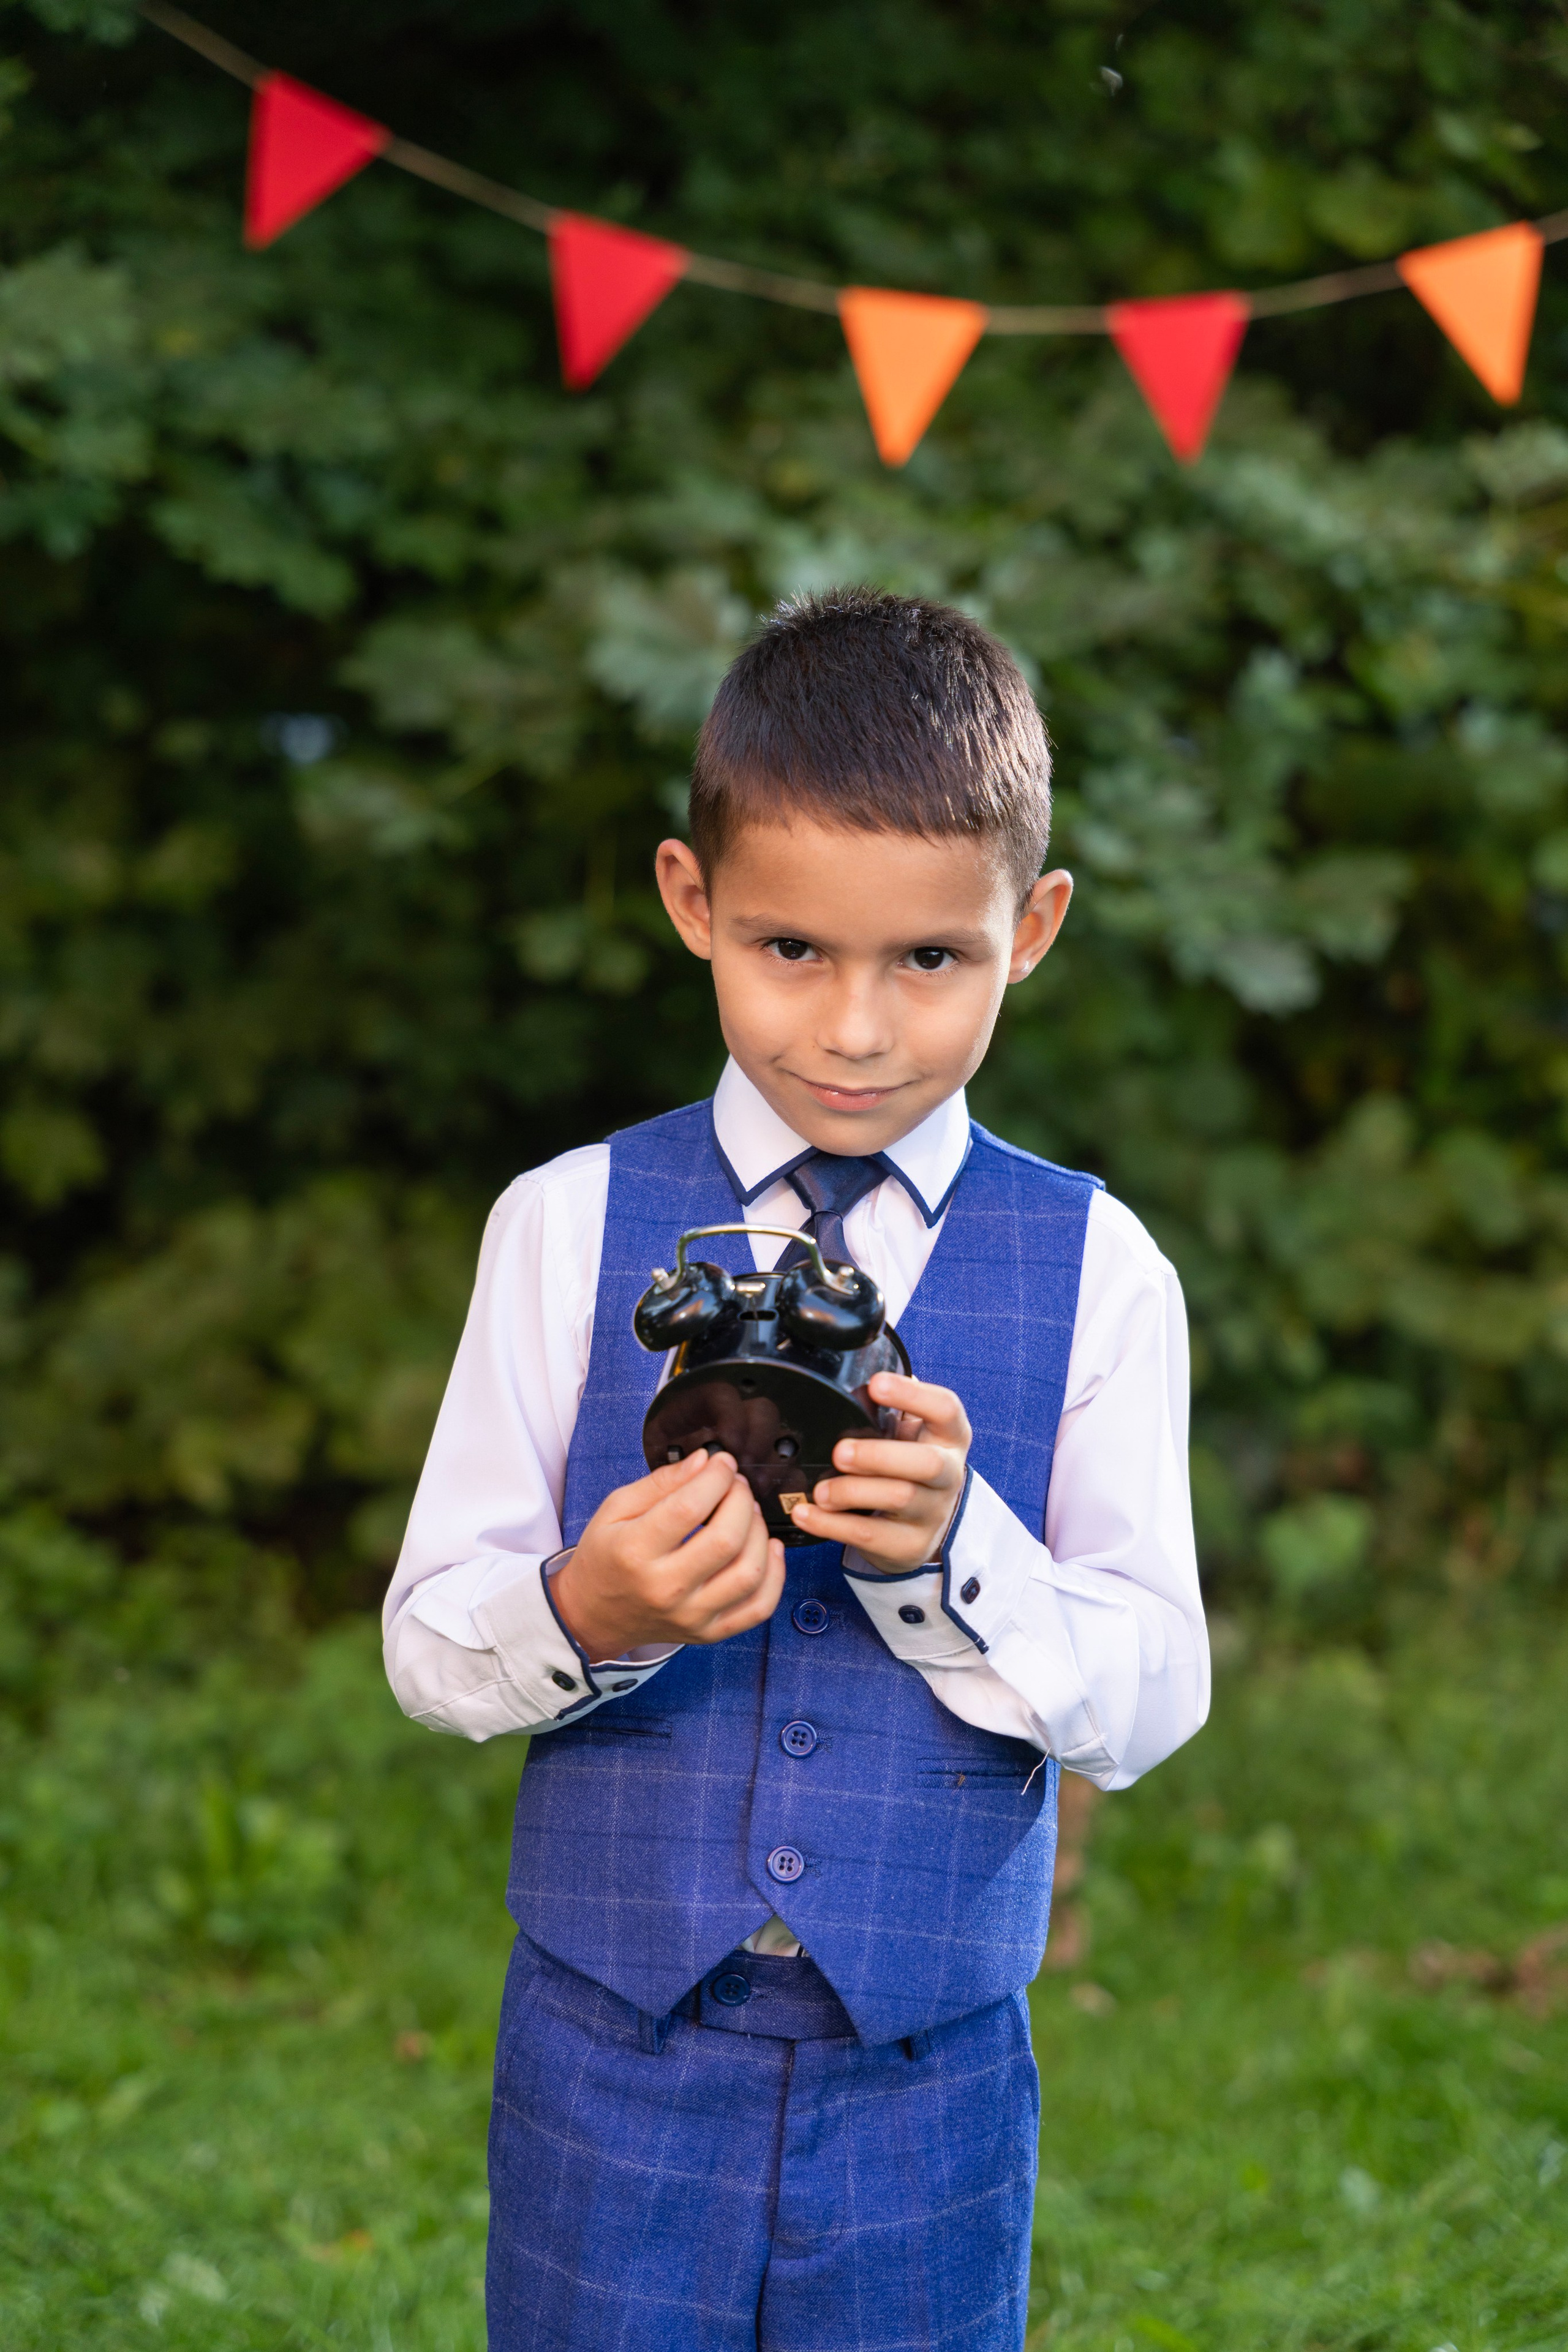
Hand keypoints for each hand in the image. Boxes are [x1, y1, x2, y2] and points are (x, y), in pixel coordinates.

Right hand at [551, 1449, 784, 1660]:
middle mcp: (665, 1589)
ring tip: (748, 1513)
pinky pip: (758, 1608)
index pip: (689, 1507)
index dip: (715, 1477)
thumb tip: (704, 1461)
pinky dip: (775, 1575)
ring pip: (749, 1573)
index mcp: (635, 1552)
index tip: (721, 1463)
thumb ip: (661, 1482)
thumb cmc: (606, 1556)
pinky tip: (769, 1549)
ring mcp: (691, 1615)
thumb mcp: (616, 1508)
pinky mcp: (708, 1632)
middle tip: (735, 1485)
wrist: (595, 1615)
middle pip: (726, 1540)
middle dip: (741, 1499)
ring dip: (760, 1533)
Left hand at [786, 1372, 969, 1574]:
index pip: (945, 1410)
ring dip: (853, 1492)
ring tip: (820, 1491)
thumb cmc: (908, 1466)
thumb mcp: (908, 1436)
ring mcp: (933, 1513)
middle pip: (927, 1463)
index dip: (913, 1396)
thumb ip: (888, 1412)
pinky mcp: (910, 1546)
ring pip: (900, 1499)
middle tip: (840, 1453)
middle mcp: (949, 1474)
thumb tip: (851, 1383)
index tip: (876, 1384)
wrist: (924, 1525)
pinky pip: (871, 1536)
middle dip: (880, 1456)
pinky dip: (833, 1525)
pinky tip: (806, 1513)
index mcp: (949, 1437)